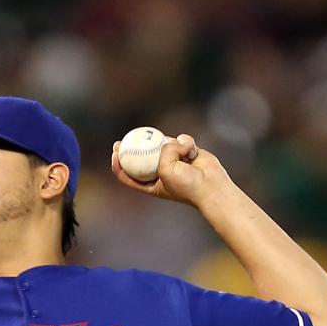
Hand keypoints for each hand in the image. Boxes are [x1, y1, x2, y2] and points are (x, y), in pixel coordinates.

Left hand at [110, 133, 228, 205]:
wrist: (211, 186)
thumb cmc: (187, 185)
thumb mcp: (166, 169)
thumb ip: (162, 152)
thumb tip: (169, 141)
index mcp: (151, 184)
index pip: (130, 175)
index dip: (119, 164)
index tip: (115, 151)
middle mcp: (160, 172)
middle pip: (142, 157)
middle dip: (133, 147)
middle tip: (123, 139)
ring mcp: (173, 161)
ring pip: (164, 144)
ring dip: (172, 144)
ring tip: (183, 154)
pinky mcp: (186, 152)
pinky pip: (180, 140)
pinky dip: (186, 142)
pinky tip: (193, 151)